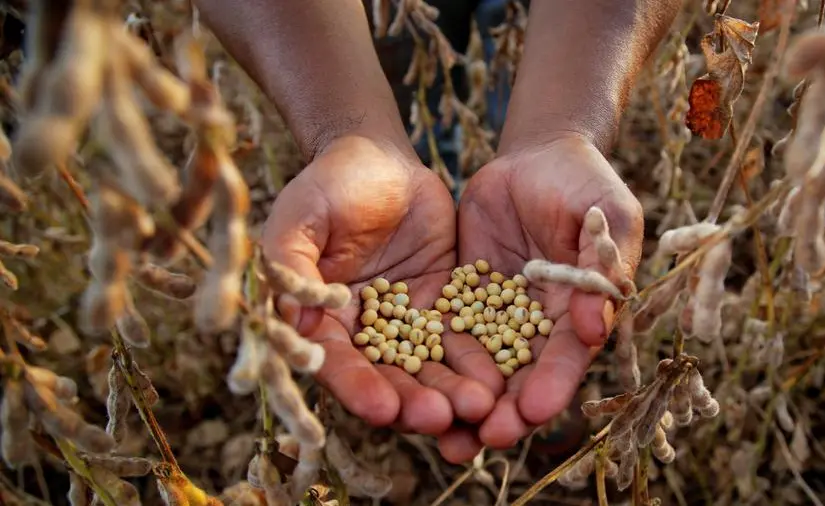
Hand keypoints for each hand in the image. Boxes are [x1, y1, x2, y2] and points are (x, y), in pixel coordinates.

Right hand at [262, 135, 495, 444]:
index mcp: (321, 323)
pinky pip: (463, 340)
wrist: (380, 159)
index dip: (358, 387)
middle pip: (389, 379)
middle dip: (414, 402)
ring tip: (479, 406)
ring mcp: (407, 325)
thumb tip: (293, 321)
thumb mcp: (300, 220)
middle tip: (441, 418)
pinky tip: (500, 379)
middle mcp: (364, 335)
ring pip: (431, 368)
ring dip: (452, 391)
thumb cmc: (328, 185)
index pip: (338, 364)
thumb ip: (291, 266)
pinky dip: (479, 361)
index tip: (383, 409)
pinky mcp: (444, 309)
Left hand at [458, 133, 643, 448]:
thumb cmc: (584, 184)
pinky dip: (429, 361)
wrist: (536, 157)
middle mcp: (537, 326)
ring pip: (478, 367)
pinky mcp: (460, 297)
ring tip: (444, 439)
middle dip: (504, 411)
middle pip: (520, 377)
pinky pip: (442, 332)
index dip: (552, 385)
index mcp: (579, 313)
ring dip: (464, 402)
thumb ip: (605, 264)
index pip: (566, 357)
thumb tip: (595, 326)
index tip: (533, 412)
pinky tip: (408, 386)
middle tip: (482, 439)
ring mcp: (496, 314)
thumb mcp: (607, 216)